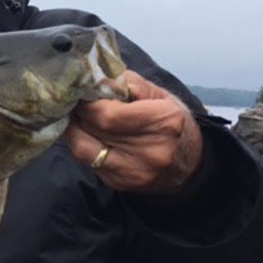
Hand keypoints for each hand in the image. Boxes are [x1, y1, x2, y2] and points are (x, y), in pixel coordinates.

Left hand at [65, 71, 202, 193]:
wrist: (189, 166)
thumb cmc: (172, 124)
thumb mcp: (161, 96)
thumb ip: (130, 83)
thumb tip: (98, 78)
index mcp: (164, 122)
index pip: (109, 115)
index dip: (88, 103)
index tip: (81, 93)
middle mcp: (151, 150)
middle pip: (95, 130)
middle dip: (78, 114)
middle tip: (73, 102)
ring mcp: (134, 172)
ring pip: (83, 149)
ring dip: (73, 130)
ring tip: (74, 117)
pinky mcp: (120, 184)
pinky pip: (88, 162)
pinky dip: (82, 144)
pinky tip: (85, 134)